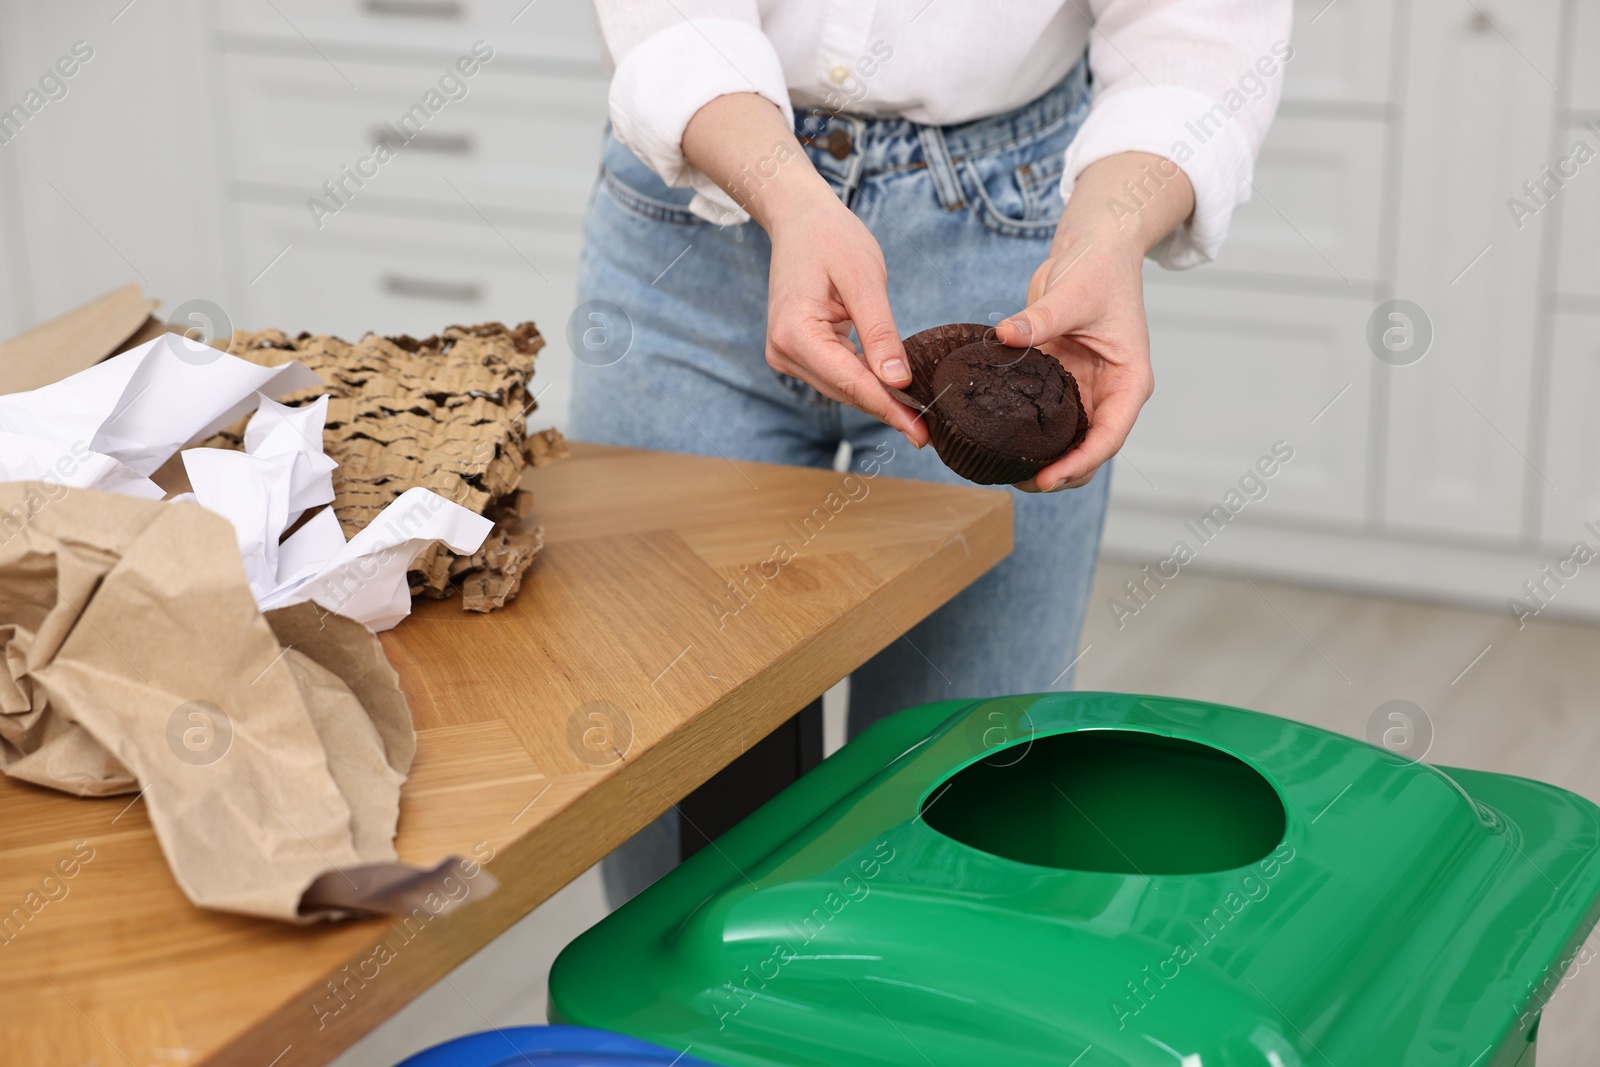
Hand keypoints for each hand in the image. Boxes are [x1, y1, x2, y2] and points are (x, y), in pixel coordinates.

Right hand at [764, 190, 928, 445]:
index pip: (851, 382)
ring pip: (842, 388)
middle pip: (846, 391)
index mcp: (796, 334)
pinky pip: (837, 375)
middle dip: (888, 409)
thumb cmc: (831, 238)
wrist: (799, 219)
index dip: (889, 408)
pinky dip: (865, 382)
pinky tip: (893, 391)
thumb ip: (880, 332)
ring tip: (917, 417)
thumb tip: (898, 382)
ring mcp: (786, 354)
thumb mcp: (865, 279)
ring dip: (878, 400)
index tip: (921, 433)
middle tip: (928, 432)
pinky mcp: (797, 352)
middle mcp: (784, 352)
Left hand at [997, 152, 1193, 491]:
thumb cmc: (1099, 269)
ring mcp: (1088, 391)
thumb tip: (1005, 335)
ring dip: (1045, 460)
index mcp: (1130, 380)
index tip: (1048, 477)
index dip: (1080, 462)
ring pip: (1070, 442)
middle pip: (1091, 450)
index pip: (1109, 435)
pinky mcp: (1064, 383)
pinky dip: (1030, 436)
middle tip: (1019, 482)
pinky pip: (1048, 420)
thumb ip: (1040, 319)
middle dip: (1061, 473)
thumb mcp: (1073, 292)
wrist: (1094, 249)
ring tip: (1006, 472)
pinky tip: (1001, 444)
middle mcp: (1112, 393)